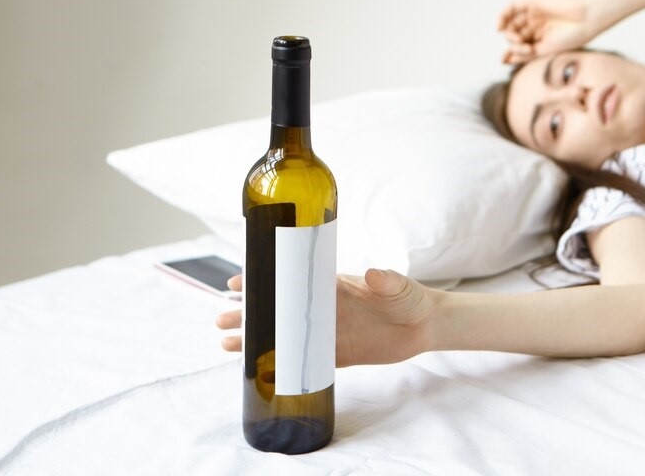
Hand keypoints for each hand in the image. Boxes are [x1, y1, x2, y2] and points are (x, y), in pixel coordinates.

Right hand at [215, 269, 439, 366]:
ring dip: (256, 339)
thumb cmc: (408, 298)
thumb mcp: (397, 286)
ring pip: (283, 335)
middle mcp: (322, 308)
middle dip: (248, 313)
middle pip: (277, 309)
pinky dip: (280, 365)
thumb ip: (385, 281)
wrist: (424, 327)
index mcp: (330, 286)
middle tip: (220, 319)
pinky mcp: (335, 355)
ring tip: (226, 345)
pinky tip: (258, 371)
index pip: (289, 279)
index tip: (235, 282)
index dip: (262, 280)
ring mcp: (326, 332)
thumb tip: (372, 274)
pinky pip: (301, 361)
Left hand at [498, 0, 592, 63]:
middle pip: (513, 35)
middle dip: (513, 43)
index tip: (503, 60)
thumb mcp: (545, 50)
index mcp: (539, 38)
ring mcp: (533, 13)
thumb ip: (524, 55)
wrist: (586, 19)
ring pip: (511, 22)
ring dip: (508, 33)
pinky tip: (499, 27)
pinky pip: (511, 7)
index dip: (509, 52)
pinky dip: (502, 15)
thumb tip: (505, 60)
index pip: (518, 46)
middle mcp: (535, 25)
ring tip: (517, 39)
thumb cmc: (572, 37)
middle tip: (524, 47)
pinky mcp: (532, 2)